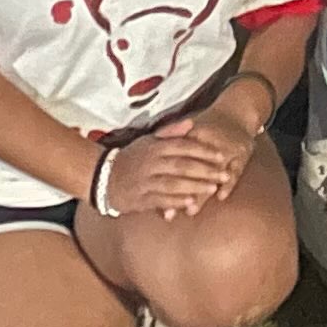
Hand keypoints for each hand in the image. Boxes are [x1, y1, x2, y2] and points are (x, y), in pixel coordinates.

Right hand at [104, 117, 251, 220]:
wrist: (101, 177)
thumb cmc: (130, 158)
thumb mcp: (148, 140)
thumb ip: (171, 132)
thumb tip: (191, 123)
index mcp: (154, 147)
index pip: (183, 146)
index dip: (204, 151)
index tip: (222, 155)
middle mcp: (151, 163)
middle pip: (182, 165)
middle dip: (205, 170)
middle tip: (225, 174)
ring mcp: (145, 181)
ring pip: (174, 183)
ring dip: (195, 186)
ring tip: (213, 189)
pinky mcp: (140, 199)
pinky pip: (160, 200)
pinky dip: (176, 201)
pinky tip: (191, 203)